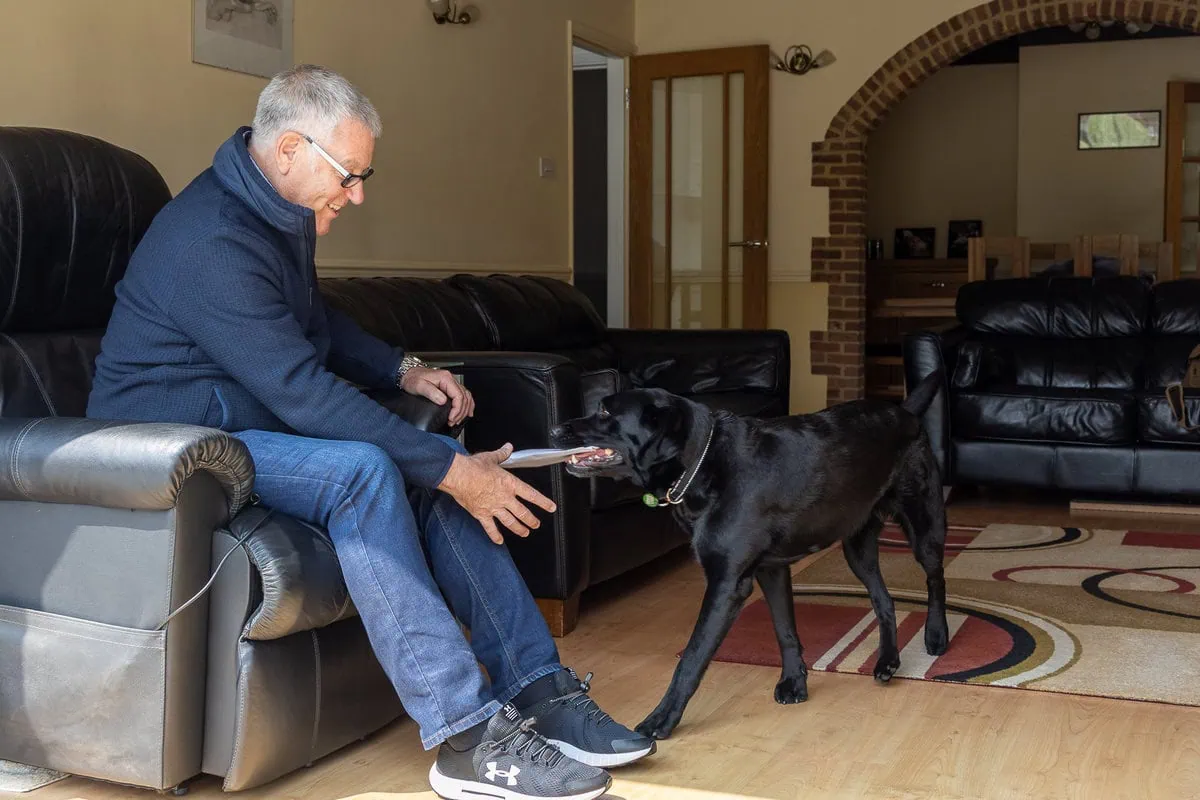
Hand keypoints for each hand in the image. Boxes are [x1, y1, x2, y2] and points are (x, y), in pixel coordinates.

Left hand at [401, 366, 473, 425]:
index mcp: (446, 378)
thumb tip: (443, 401)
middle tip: (452, 422)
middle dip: (460, 412)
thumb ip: (431, 393)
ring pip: (466, 397)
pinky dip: (467, 404)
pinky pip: (464, 395)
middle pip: (464, 397)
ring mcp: (451, 383)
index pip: (459, 395)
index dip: (457, 409)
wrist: (408, 374)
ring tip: (458, 420)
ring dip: (464, 410)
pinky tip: (468, 411)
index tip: (451, 418)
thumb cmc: (413, 379)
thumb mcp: (419, 386)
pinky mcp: (450, 387)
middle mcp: (450, 380)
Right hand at [438, 443, 557, 543]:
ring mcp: (494, 507)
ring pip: (510, 522)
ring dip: (519, 529)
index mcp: (509, 484)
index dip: (543, 502)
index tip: (551, 507)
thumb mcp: (491, 458)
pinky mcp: (481, 514)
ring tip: (525, 533)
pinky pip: (490, 528)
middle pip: (523, 512)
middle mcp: (504, 498)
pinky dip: (495, 535)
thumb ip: (502, 454)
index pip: (531, 495)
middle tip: (536, 524)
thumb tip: (508, 447)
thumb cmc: (474, 467)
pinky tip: (499, 541)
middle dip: (531, 520)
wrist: (459, 476)